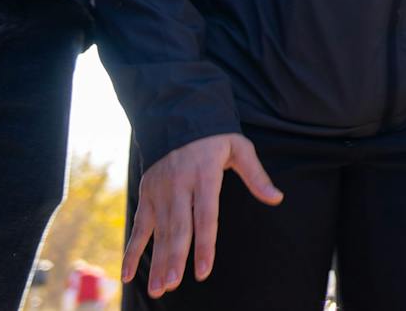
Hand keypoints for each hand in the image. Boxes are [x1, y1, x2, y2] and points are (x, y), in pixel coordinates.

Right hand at [123, 132, 281, 296]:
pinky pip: (138, 228)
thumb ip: (256, 176)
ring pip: (158, 232)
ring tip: (158, 288)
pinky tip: (127, 275)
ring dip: (156, 261)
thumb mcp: (239, 148)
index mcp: (204, 175)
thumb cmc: (215, 137)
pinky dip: (132, 252)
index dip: (204, 244)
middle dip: (175, 258)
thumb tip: (277, 198)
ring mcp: (159, 193)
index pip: (205, 216)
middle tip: (173, 284)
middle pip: (178, 228)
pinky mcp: (146, 196)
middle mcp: (179, 186)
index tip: (204, 270)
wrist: (177, 117)